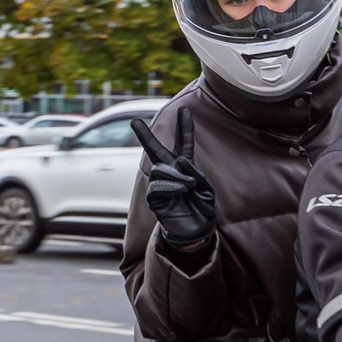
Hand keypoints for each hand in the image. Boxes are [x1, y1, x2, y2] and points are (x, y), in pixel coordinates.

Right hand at [131, 111, 216, 251]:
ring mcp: (160, 184)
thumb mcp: (207, 189)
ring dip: (176, 175)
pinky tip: (181, 190)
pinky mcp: (154, 198)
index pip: (185, 144)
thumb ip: (196, 173)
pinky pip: (157, 185)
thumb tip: (179, 161)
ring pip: (160, 169)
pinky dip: (170, 185)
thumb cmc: (203, 208)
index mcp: (186, 167)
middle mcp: (171, 172)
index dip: (185, 128)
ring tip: (188, 186)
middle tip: (135, 121)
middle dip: (145, 136)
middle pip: (155, 150)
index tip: (185, 110)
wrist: (196, 231)